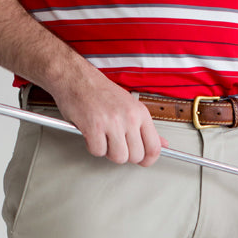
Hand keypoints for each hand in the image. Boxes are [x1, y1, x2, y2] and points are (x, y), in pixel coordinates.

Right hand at [49, 66, 165, 166]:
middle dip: (124, 155)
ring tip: (102, 137)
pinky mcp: (93, 126)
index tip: (142, 161)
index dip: (148, 160)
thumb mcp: (129, 105)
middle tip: (114, 143)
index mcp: (140, 113)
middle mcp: (129, 117)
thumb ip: (144, 128)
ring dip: (108, 152)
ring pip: (118, 157)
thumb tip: (162, 144)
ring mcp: (112, 122)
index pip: (154, 147)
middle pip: (135, 156)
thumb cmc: (100, 90)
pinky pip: (98, 151)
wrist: (75, 76)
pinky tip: (91, 133)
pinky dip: (92, 146)